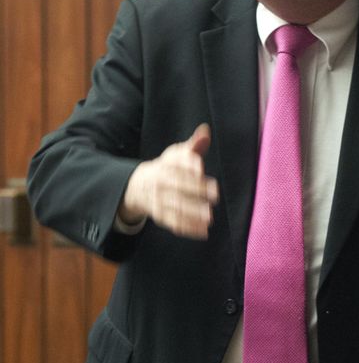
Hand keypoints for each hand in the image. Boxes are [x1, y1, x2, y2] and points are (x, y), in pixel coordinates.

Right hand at [119, 123, 218, 238]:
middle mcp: (160, 183)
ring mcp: (159, 200)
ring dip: (192, 214)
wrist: (139, 185)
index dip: (188, 167)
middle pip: (176, 187)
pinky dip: (188, 228)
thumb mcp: (177, 154)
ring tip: (209, 217)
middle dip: (194, 192)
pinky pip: (173, 223)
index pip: (176, 166)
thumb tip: (205, 131)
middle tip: (214, 196)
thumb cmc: (168, 167)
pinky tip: (203, 232)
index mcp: (165, 165)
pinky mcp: (161, 215)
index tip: (200, 169)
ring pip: (174, 207)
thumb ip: (193, 145)